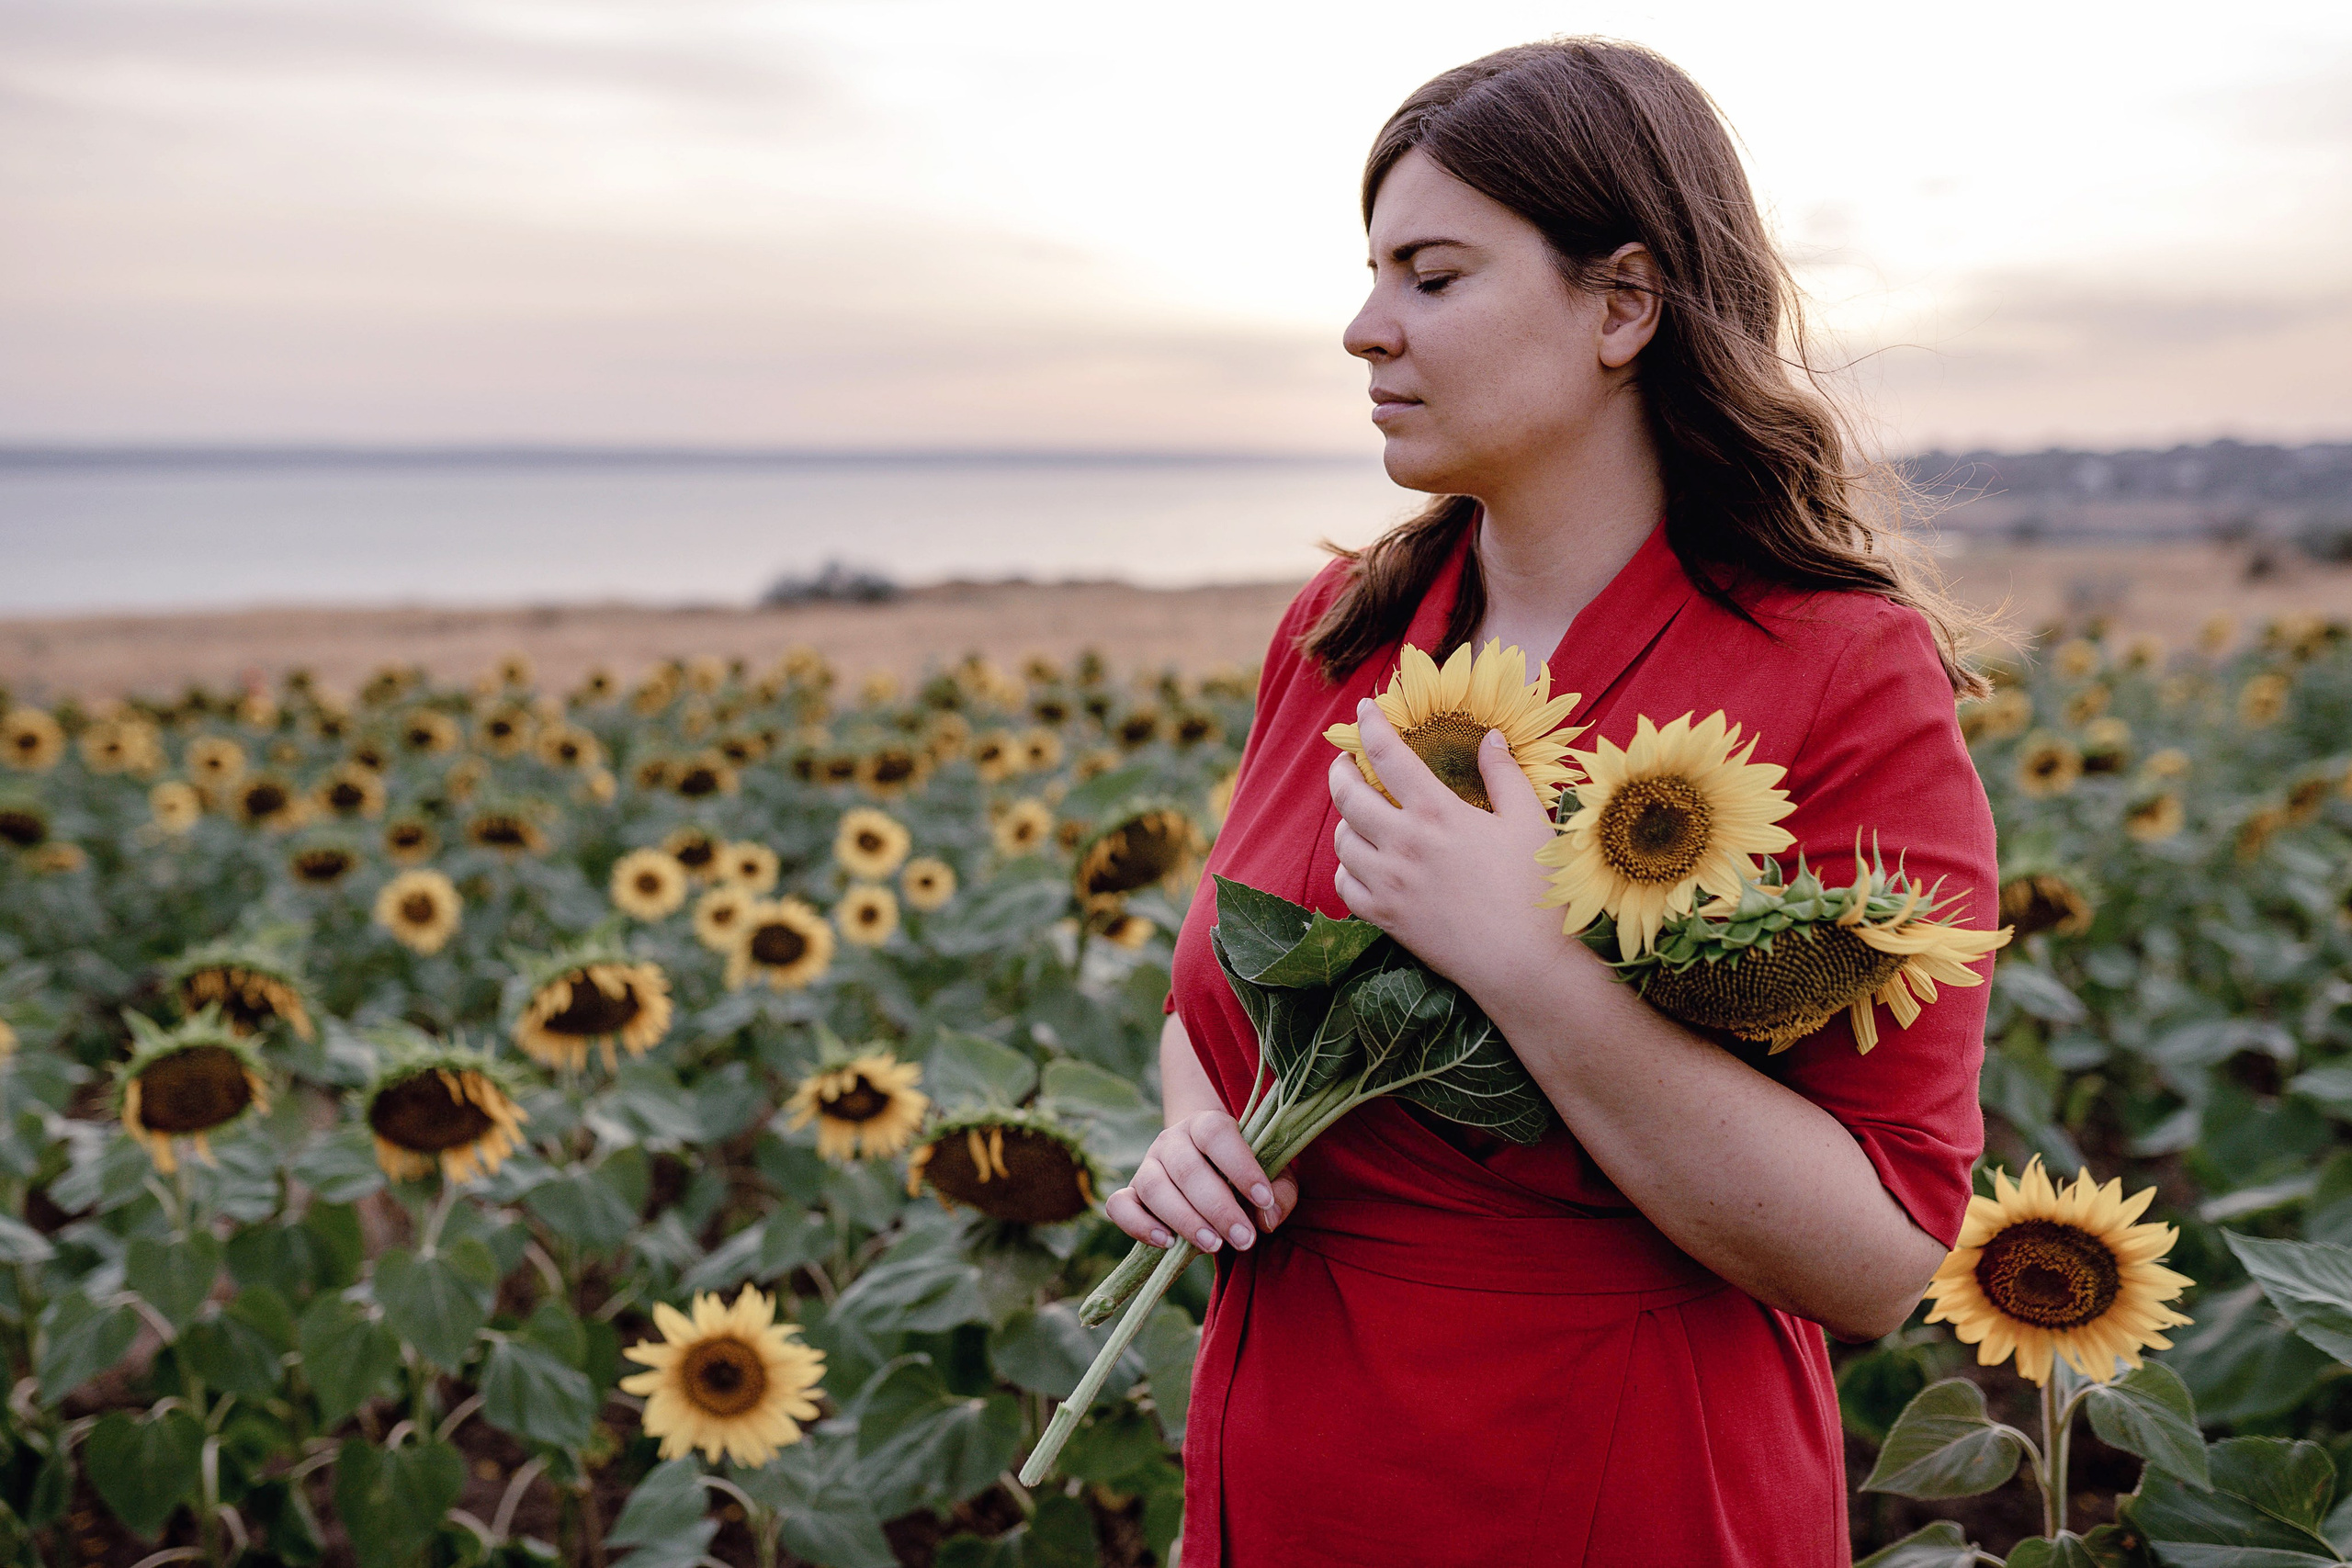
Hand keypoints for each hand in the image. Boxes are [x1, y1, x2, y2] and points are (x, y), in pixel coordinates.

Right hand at [1104, 1109, 1297, 1253]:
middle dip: (1218, 1208)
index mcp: (1207, 1124)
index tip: (1263, 1199)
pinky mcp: (1130, 1192)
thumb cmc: (1244, 1174)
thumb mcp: (1272, 1178)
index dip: (1240, 1166)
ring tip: (1214, 1246)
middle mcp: (1172, 1140)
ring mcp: (1147, 1165)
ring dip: (1185, 1220)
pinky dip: (1138, 1226)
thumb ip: (1280, 1195)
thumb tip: (1266, 1219)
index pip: (1217, 1135)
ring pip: (1154, 1187)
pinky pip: (1120, 1206)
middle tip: (1244, 1239)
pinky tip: (1167, 1243)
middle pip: (1187, 1168)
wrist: (1207, 1165)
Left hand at [1328, 696, 1562, 990]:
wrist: (1525, 963)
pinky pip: (1346, 884)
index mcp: (1438, 812)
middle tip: (1345, 762)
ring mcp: (1390, 883)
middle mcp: (1404, 844)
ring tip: (1358, 814)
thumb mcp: (1528, 821)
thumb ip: (1505, 774)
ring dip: (1346, 821)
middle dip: (1341, 770)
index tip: (1364, 709)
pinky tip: (1363, 863)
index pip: (1388, 754)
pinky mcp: (1386, 918)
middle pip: (1348, 795)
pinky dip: (1348, 868)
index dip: (1370, 725)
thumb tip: (1490, 737)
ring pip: (1342, 841)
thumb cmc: (1535, 889)